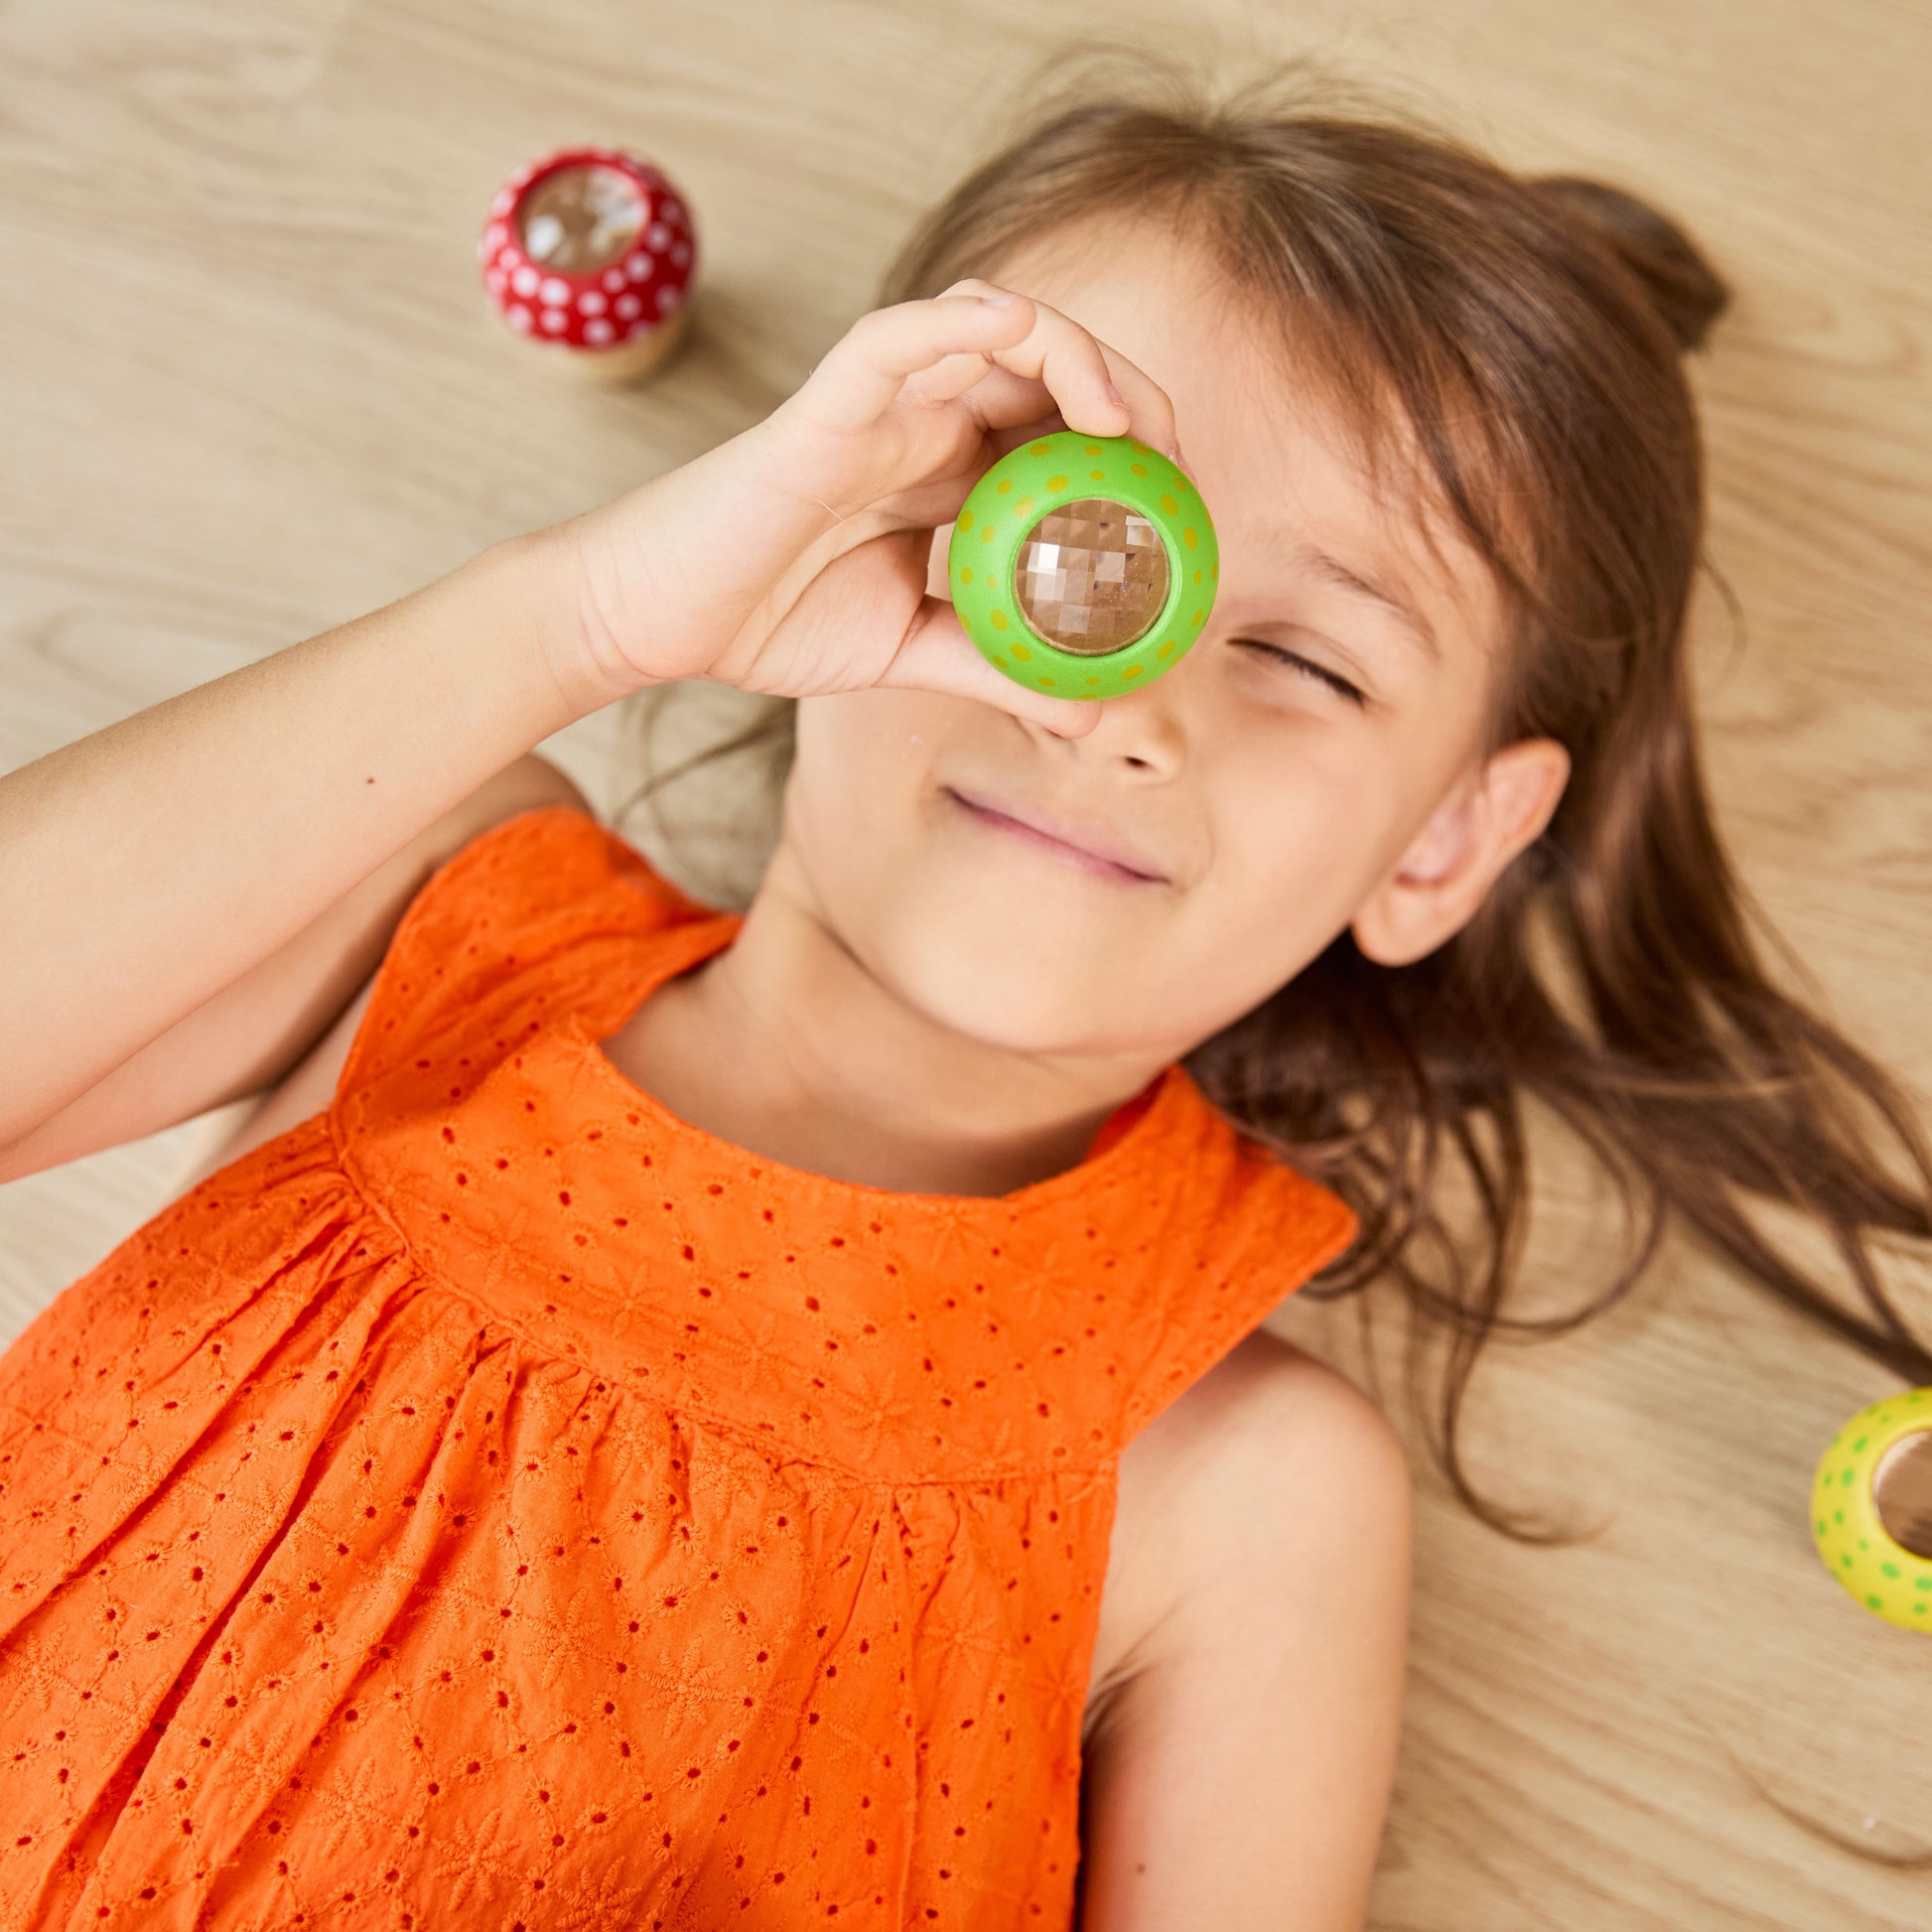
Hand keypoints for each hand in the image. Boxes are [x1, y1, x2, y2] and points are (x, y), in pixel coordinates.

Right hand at [551, 279, 1183, 734]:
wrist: (652, 623)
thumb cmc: (767, 621)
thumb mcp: (912, 653)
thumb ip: (1000, 670)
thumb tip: (1098, 716)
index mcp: (946, 471)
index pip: (1059, 430)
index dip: (1135, 451)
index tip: (1180, 508)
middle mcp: (921, 421)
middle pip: (1048, 366)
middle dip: (1128, 394)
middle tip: (1173, 460)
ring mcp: (876, 404)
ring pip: (993, 326)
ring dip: (1074, 351)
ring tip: (1122, 418)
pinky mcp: (823, 404)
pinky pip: (900, 336)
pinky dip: (963, 317)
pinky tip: (1025, 331)